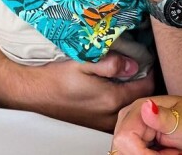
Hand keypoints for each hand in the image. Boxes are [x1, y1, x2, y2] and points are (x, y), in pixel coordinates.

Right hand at [6, 52, 154, 131]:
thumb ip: (111, 63)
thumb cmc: (56, 75)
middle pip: (139, 100)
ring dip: (131, 93)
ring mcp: (99, 122)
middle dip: (143, 83)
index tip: (148, 59)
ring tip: (128, 75)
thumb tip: (133, 65)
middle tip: (141, 65)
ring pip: (127, 108)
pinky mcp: (91, 123)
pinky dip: (119, 101)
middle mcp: (108, 115)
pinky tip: (112, 87)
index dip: (151, 71)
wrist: (30, 91)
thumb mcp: (84, 61)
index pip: (147, 88)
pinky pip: (114, 113)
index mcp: (110, 99)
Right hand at [112, 95, 181, 154]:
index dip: (140, 152)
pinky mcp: (139, 144)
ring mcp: (135, 132)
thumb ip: (164, 117)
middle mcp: (134, 118)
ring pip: (127, 154)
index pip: (125, 136)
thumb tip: (146, 106)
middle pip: (122, 148)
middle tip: (169, 152)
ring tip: (170, 152)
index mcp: (143, 106)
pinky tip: (164, 154)